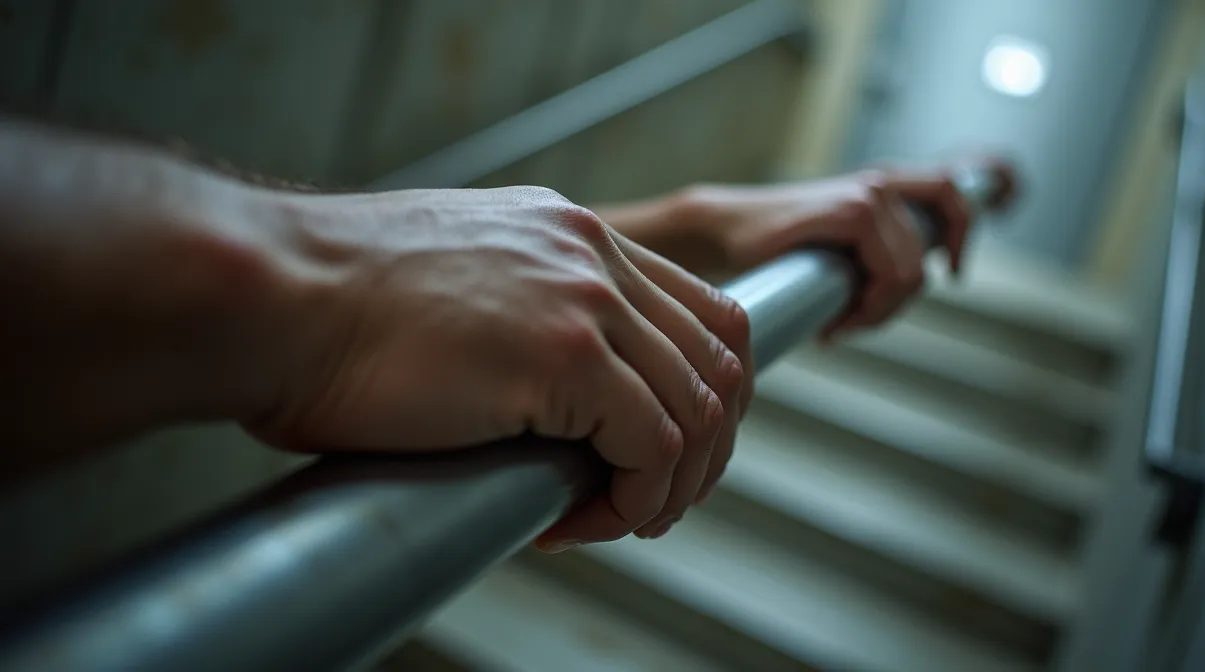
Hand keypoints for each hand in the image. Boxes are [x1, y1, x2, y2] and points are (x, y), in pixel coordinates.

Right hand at [246, 186, 751, 550]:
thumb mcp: (450, 284)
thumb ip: (516, 315)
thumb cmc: (325, 307)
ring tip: (619, 521)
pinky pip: (654, 445)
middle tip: (650, 500)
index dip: (696, 392)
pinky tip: (580, 521)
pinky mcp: (563, 355)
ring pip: (698, 407)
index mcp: (568, 233)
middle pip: (719, 357)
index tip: (654, 451)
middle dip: (704, 446)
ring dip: (673, 483)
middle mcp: (591, 253)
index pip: (695, 309)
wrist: (267, 295)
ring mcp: (583, 299)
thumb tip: (537, 395)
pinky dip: (635, 500)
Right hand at [681, 162, 1012, 331]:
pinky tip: (834, 321)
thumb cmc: (775, 255)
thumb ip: (871, 262)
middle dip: (909, 293)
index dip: (966, 229)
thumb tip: (900, 294)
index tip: (955, 269)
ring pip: (913, 271)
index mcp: (882, 188)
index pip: (952, 190)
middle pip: (939, 237)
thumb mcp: (837, 256)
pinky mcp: (850, 209)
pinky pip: (892, 271)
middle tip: (868, 318)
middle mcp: (881, 184)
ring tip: (840, 324)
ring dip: (880, 310)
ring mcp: (867, 193)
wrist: (722, 238)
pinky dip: (869, 307)